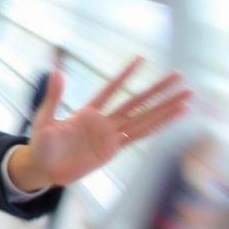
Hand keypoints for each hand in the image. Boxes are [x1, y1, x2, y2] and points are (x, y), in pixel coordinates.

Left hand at [13, 58, 192, 188]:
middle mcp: (104, 121)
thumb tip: (55, 71)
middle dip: (157, 89)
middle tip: (179, 76)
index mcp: (87, 112)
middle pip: (136, 102)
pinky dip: (156, 127)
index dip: (124, 75)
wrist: (44, 169)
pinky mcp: (114, 150)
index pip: (110, 90)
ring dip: (165, 109)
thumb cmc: (41, 144)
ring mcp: (111, 136)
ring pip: (144, 119)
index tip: (141, 58)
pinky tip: (172, 118)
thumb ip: (53, 97)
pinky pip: (139, 137)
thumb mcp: (44, 118)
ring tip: (186, 98)